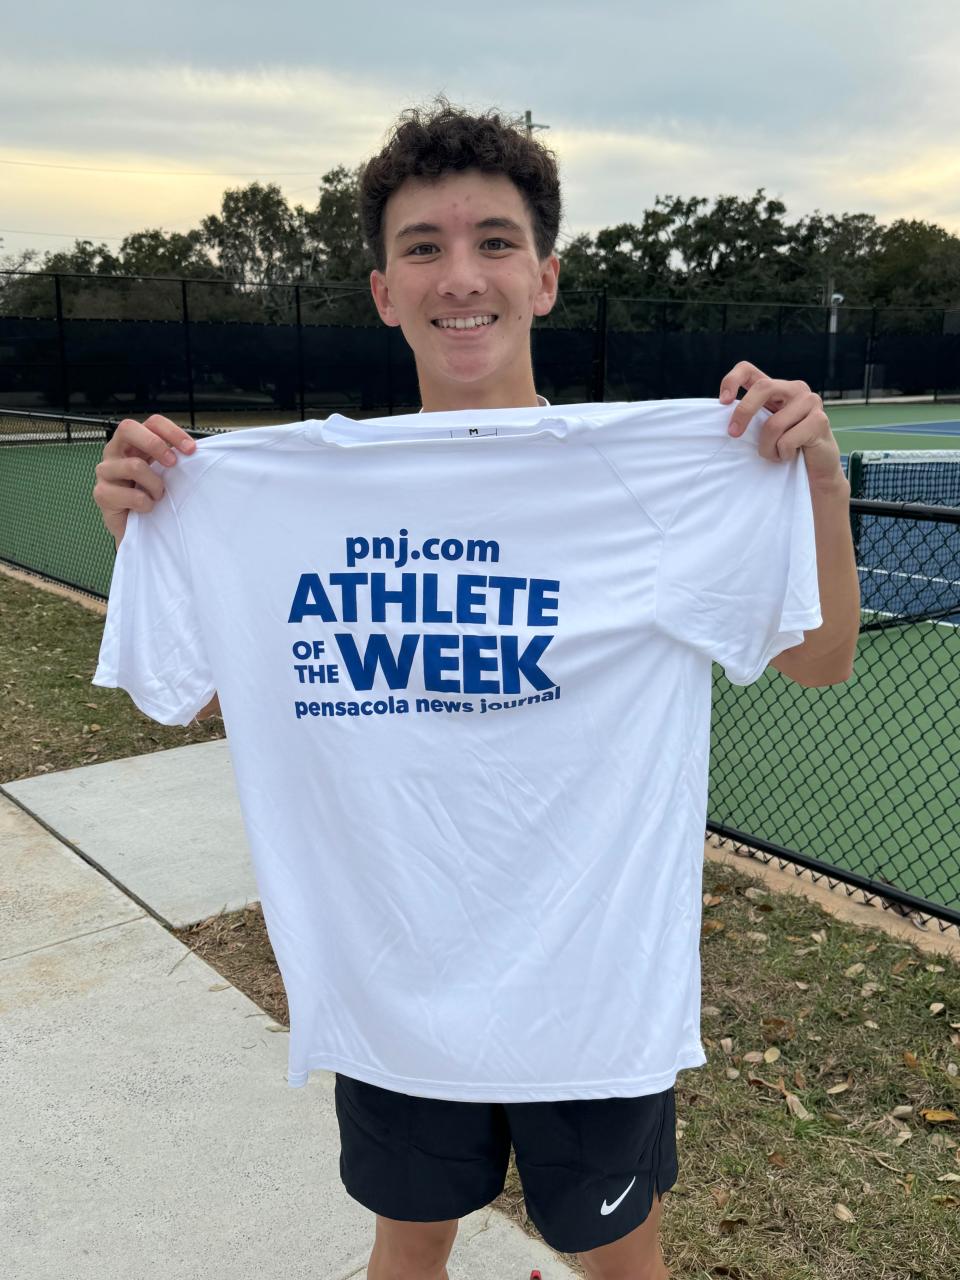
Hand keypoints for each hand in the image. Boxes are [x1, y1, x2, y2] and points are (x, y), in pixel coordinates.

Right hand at [93, 415, 196, 544]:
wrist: (138, 530)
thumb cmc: (152, 497)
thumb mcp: (165, 474)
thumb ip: (173, 459)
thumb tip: (194, 451)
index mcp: (134, 442)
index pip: (151, 423)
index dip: (172, 431)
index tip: (191, 449)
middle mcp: (116, 451)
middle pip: (128, 428)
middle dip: (155, 444)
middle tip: (173, 463)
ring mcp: (105, 471)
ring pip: (133, 465)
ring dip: (155, 484)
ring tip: (158, 496)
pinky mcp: (102, 493)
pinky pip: (130, 494)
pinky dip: (145, 503)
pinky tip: (147, 508)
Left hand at [718, 362, 843, 488]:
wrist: (817, 466)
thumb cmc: (784, 446)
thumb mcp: (762, 428)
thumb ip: (750, 417)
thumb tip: (725, 420)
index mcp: (776, 387)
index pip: (748, 370)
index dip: (732, 380)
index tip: (723, 402)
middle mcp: (794, 388)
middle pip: (762, 387)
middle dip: (744, 412)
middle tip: (734, 434)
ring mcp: (810, 401)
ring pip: (773, 424)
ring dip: (766, 448)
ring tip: (773, 454)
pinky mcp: (820, 420)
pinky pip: (787, 441)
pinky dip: (782, 454)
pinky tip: (789, 456)